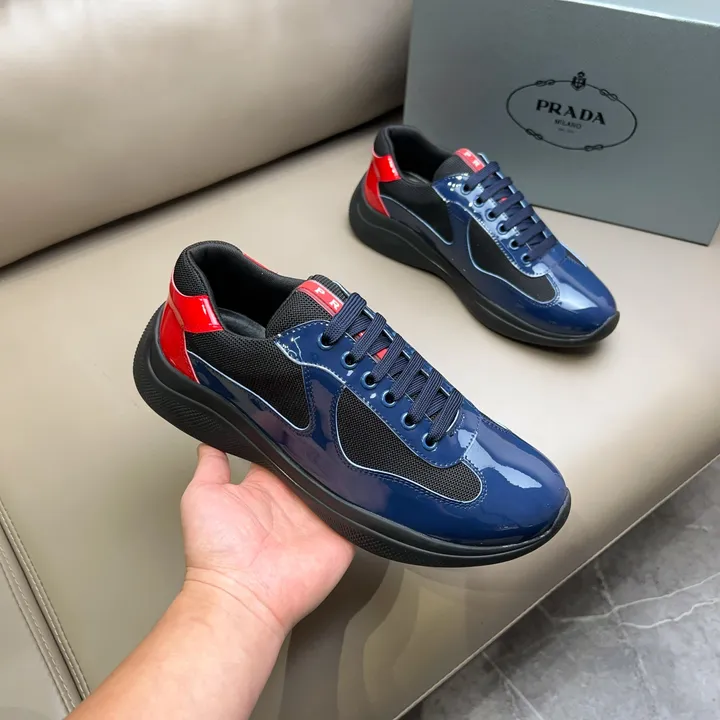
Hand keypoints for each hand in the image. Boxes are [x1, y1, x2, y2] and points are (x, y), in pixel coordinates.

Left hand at [180, 445, 353, 639]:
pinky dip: (364, 498)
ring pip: (339, 483)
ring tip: (347, 448)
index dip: (287, 435)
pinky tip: (362, 481)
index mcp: (263, 487)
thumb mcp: (201, 496)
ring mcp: (318, 518)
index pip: (280, 452)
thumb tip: (210, 437)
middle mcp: (292, 500)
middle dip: (319, 447)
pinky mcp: (341, 535)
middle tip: (325, 427)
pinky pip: (360, 511)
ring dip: (343, 469)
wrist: (242, 595)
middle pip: (313, 464)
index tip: (293, 413)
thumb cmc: (216, 554)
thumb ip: (211, 464)